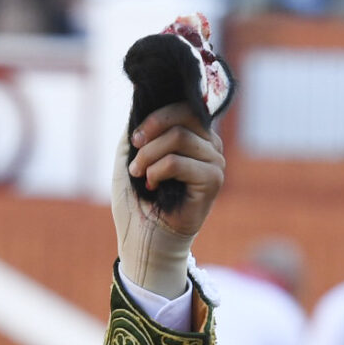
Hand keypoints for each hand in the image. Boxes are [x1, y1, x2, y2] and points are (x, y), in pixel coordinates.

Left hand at [110, 102, 225, 295]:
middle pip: (181, 118)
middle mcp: (209, 147)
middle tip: (134, 160)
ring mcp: (214, 163)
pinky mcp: (213, 182)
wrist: (143, 240)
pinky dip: (157, 171)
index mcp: (194, 138)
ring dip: (149, 157)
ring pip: (179, 138)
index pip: (184, 107)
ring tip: (141, 176)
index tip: (135, 139)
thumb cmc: (136, 202)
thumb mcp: (129, 159)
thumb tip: (141, 103)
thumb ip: (137, 132)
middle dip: (149, 137)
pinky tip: (152, 186)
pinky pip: (179, 162)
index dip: (156, 117)